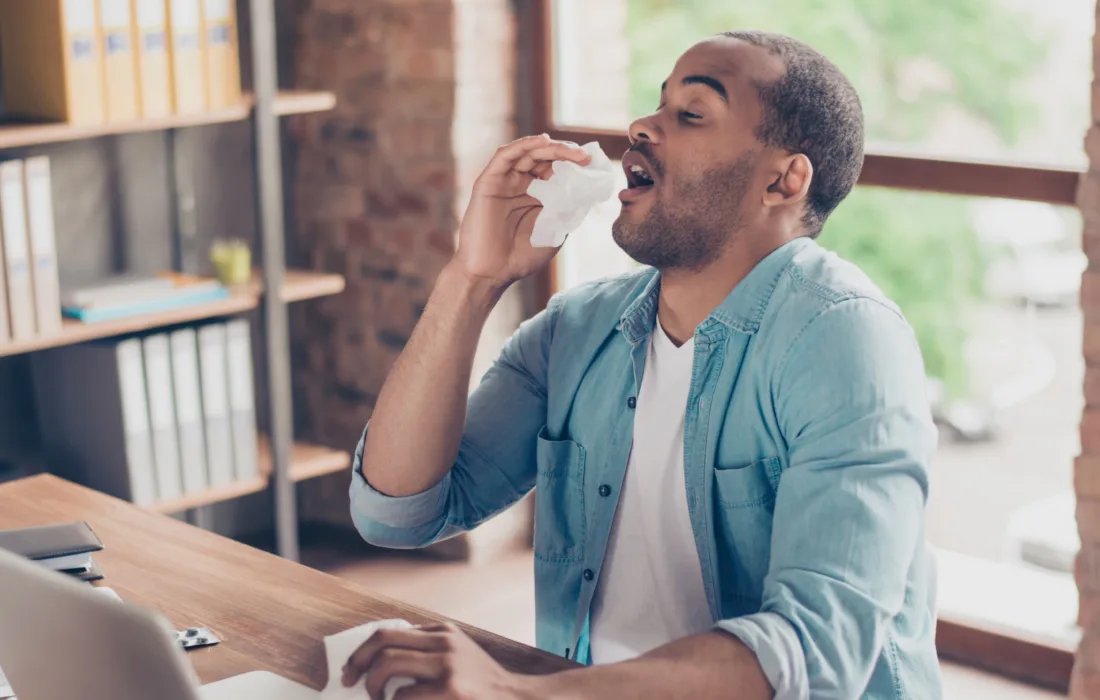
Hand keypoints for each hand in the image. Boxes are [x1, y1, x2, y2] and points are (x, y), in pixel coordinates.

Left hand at [341, 622, 537, 699]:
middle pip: (382, 642)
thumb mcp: (458, 655)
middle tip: (351, 683)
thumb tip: (380, 660)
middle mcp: (444, 641)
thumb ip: (427, 651)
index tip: (351, 669)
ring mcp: (448, 664)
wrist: (516, 698)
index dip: (362, 651)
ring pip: (387, 664)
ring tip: (377, 699)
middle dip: (358, 663)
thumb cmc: (481, 684)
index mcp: (443, 631)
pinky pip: (403, 695)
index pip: (389, 632)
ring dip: (372, 686)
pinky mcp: (450, 688)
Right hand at [454, 134, 590, 289]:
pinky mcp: (488, 181)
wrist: (491, 274)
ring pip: (527, 152)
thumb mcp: (555, 231)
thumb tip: (588, 190)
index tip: (594, 166)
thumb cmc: (521, 257)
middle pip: (544, 158)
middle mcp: (519, 184)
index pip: (556, 170)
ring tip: (572, 151)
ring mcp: (504, 181)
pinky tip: (543, 140)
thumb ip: (568, 210)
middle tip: (585, 157)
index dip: (574, 165)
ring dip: (551, 147)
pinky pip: (505, 155)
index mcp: (535, 196)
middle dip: (566, 154)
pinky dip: (524, 144)